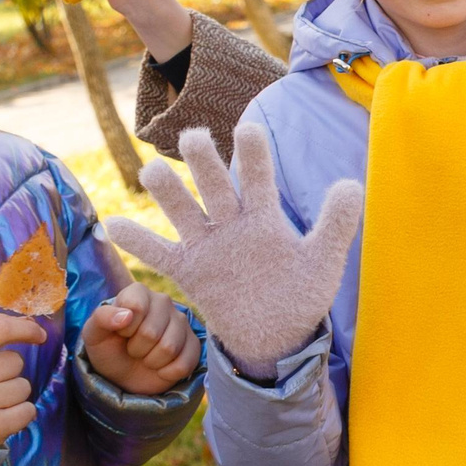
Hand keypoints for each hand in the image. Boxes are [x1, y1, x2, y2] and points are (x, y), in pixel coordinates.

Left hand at [81, 282, 201, 394]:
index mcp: (139, 292)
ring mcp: (181, 323)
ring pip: (169, 348)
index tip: (121, 333)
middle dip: (137, 349)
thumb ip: (102, 318)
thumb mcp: (94, 333)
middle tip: (133, 348)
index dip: (125, 328)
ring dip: (151, 361)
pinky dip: (167, 373)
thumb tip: (126, 316)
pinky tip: (161, 367)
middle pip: (152, 332)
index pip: (136, 307)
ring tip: (146, 356)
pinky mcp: (193, 344)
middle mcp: (163, 302)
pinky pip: (184, 364)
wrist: (123, 373)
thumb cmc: (108, 348)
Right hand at [106, 124, 363, 379]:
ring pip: (183, 211)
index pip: (259, 177)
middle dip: (204, 162)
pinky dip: (136, 241)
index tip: (247, 129)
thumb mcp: (323, 261)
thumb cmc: (300, 293)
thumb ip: (335, 224)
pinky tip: (113, 224)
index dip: (253, 154)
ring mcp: (208, 246)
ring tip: (151, 172)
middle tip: (195, 137)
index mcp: (265, 217)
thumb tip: (352, 184)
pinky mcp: (189, 272)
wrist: (277, 336)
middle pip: (214, 185)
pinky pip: (159, 253)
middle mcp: (232, 224)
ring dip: (167, 193)